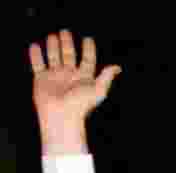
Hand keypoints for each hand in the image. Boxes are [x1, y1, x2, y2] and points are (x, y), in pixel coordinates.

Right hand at [29, 30, 120, 153]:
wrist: (61, 116)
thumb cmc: (81, 104)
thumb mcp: (98, 90)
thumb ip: (106, 76)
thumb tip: (118, 67)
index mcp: (84, 78)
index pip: (87, 60)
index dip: (89, 50)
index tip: (88, 39)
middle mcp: (70, 76)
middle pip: (69, 56)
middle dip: (67, 44)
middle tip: (66, 31)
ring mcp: (55, 77)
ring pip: (53, 57)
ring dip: (53, 46)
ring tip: (53, 36)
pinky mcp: (41, 79)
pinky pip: (37, 64)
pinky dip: (35, 55)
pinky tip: (35, 46)